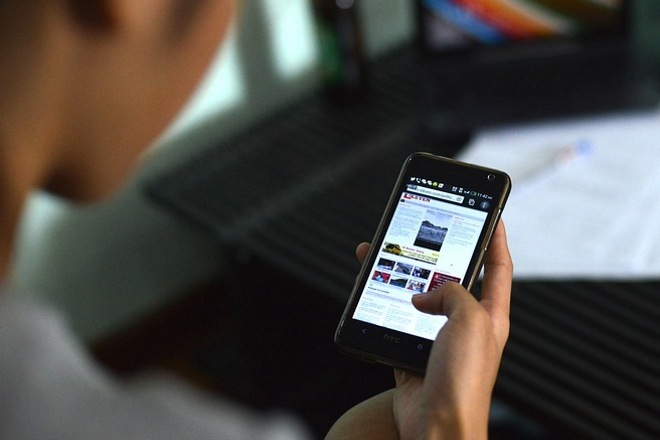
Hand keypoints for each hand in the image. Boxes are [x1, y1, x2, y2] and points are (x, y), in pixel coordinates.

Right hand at [355, 222, 511, 439]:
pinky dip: (386, 306)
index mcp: (491, 315)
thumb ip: (452, 292)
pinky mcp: (413, 353)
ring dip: (403, 277)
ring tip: (384, 257)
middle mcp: (466, 325)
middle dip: (438, 253)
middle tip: (425, 231)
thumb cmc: (464, 381)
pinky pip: (399, 320)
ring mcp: (439, 340)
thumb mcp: (470, 319)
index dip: (497, 238)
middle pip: (453, 278)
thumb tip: (423, 296)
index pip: (498, 267)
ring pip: (420, 297)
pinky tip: (375, 296)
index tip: (493, 216)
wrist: (437, 426)